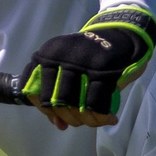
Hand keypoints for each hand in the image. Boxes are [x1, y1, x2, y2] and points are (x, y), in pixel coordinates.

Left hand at [18, 5, 155, 128]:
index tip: (56, 114)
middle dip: (66, 117)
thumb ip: (57, 92)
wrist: (122, 31)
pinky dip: (101, 116)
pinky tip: (108, 118)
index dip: (43, 109)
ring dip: (84, 120)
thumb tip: (59, 124)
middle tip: (76, 119)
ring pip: (75, 106)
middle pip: (54, 102)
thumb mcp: (67, 63)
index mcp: (47, 54)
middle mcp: (61, 57)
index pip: (32, 90)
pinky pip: (97, 104)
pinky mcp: (105, 71)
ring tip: (91, 120)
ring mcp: (83, 64)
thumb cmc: (90, 54)